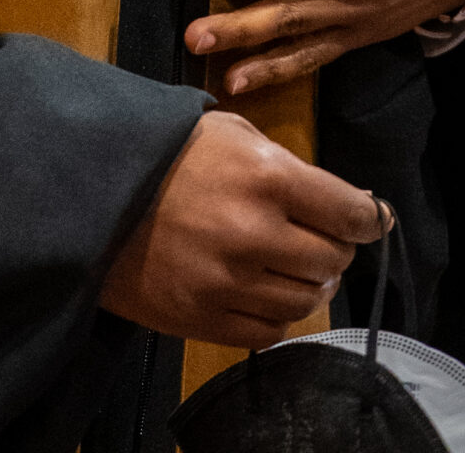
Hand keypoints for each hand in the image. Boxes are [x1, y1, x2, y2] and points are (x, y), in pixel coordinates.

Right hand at [99, 108, 382, 346]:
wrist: (92, 190)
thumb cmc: (166, 150)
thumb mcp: (231, 132)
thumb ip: (289, 165)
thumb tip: (347, 201)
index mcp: (267, 178)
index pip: (350, 213)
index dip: (369, 217)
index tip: (372, 218)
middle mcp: (256, 234)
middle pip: (333, 260)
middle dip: (336, 246)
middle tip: (322, 235)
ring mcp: (230, 282)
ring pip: (306, 301)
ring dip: (310, 282)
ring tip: (293, 265)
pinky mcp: (205, 318)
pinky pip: (269, 331)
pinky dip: (278, 313)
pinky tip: (266, 289)